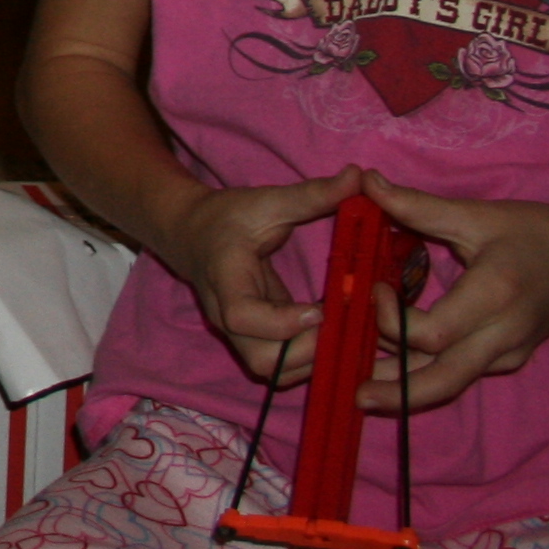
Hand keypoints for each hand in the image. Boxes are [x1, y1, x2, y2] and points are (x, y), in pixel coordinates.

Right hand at [159, 166, 359, 384]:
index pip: (243, 316)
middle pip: (261, 360)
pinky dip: (309, 361)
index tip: (319, 310)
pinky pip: (281, 366)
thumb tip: (358, 176)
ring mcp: (238, 334)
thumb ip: (311, 194)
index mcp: (225, 278)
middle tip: (338, 327)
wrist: (190, 234)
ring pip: (272, 372)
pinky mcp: (254, 340)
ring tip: (340, 333)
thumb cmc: (227, 216)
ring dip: (311, 362)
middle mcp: (227, 316)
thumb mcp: (267, 201)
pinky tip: (332, 336)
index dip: (284, 322)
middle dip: (306, 353)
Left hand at [352, 175, 548, 413]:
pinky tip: (395, 371)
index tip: (374, 291)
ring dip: (407, 392)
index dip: (393, 323)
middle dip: (397, 393)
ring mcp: (509, 353)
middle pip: (444, 380)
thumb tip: (366, 181)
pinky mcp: (509, 360)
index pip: (433, 334)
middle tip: (353, 394)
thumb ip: (417, 206)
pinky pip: (464, 374)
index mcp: (495, 295)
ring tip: (362, 392)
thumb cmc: (535, 232)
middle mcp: (504, 334)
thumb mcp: (477, 214)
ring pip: (452, 384)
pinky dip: (428, 377)